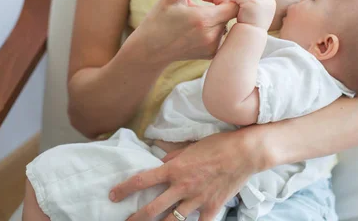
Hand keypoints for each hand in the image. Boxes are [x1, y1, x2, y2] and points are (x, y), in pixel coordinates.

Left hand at [109, 130, 265, 220]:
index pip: (142, 180)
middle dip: (135, 218)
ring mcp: (196, 199)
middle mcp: (182, 187)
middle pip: (152, 209)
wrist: (244, 152)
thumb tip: (162, 162)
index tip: (113, 195)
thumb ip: (174, 156)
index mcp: (174, 169)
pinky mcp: (211, 207)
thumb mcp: (191, 145)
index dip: (124, 189)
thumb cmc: (218, 144)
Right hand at [134, 0, 237, 62]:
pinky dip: (215, 29)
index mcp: (204, 20)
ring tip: (197, 16)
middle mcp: (211, 36)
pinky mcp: (212, 54)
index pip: (233, 4)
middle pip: (232, 14)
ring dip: (217, 17)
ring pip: (228, 25)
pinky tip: (198, 29)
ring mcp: (212, 47)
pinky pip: (223, 37)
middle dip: (219, 4)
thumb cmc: (158, 20)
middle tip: (200, 1)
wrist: (150, 50)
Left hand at [230, 0, 275, 29]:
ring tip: (240, 9)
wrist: (251, 34)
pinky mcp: (250, 2)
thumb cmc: (254, 23)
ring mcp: (259, 0)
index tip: (250, 1)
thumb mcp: (263, 9)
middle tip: (244, 7)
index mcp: (271, 0)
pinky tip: (235, 7)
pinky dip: (233, 0)